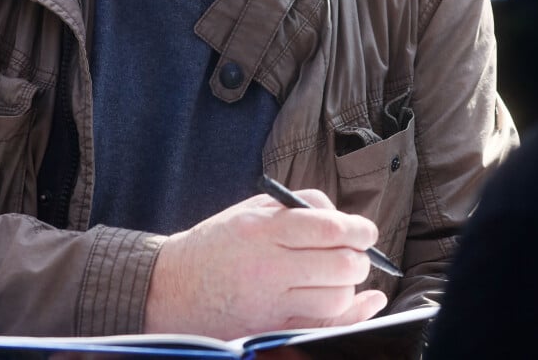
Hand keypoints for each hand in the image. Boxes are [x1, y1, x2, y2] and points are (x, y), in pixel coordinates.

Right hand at [144, 189, 386, 339]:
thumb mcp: (250, 210)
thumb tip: (343, 219)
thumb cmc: (217, 243)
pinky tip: (363, 303)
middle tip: (357, 253)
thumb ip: (298, 206)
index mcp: (262, 229)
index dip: (357, 229)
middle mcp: (268, 267)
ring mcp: (270, 304)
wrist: (171, 288)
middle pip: (338, 266)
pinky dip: (349, 316)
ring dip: (351, 287)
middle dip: (358, 259)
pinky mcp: (271, 330)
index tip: (366, 231)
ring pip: (335, 300)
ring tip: (342, 276)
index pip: (326, 228)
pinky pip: (321, 327)